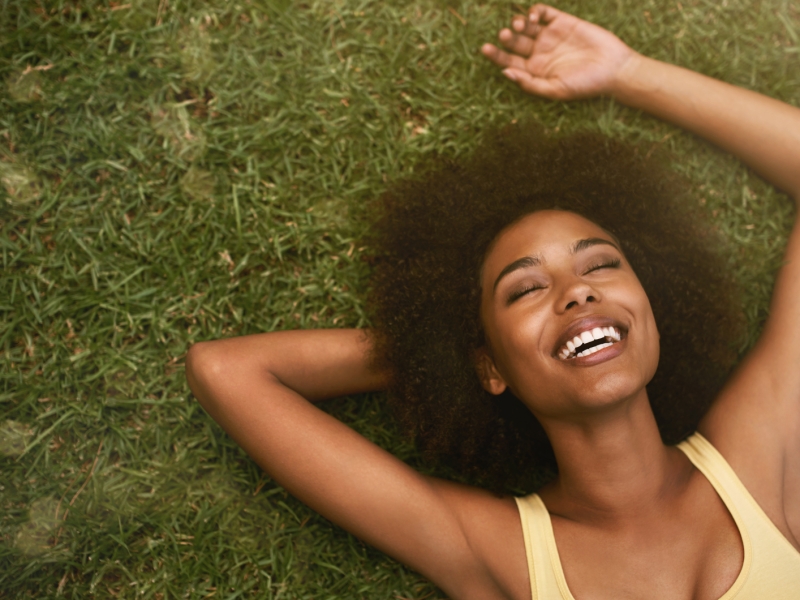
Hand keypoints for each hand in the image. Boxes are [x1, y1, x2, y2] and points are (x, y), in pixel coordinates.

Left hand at [481, 4, 636, 99]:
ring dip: (518, 23)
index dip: (495, 55)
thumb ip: (530, 84)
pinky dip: (534, 12)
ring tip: (519, 25)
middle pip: (514, 42)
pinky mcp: (563, 22)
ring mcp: (550, 36)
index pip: (508, 61)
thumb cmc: (585, 85)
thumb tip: (505, 73)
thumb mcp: (555, 90)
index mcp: (534, 71)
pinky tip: (533, 18)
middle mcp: (539, 53)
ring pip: (525, 26)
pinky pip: (543, 13)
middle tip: (505, 34)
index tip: (486, 48)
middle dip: (506, 37)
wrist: (614, 69)